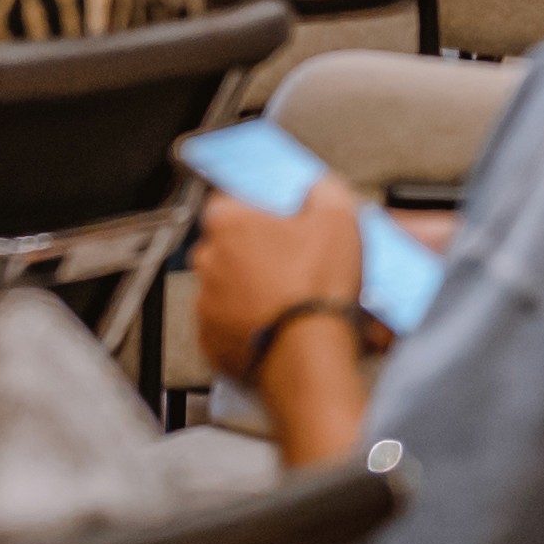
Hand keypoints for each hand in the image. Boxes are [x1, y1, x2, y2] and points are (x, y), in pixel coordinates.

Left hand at [190, 177, 374, 379]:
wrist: (308, 356)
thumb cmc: (315, 289)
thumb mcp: (338, 221)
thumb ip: (324, 192)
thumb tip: (319, 188)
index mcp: (227, 223)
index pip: (229, 199)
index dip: (257, 209)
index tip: (277, 220)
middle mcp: (207, 260)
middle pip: (228, 245)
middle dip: (255, 252)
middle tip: (290, 263)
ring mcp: (205, 303)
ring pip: (227, 287)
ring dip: (251, 290)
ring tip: (288, 299)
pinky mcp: (212, 342)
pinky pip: (228, 326)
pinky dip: (249, 326)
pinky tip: (278, 326)